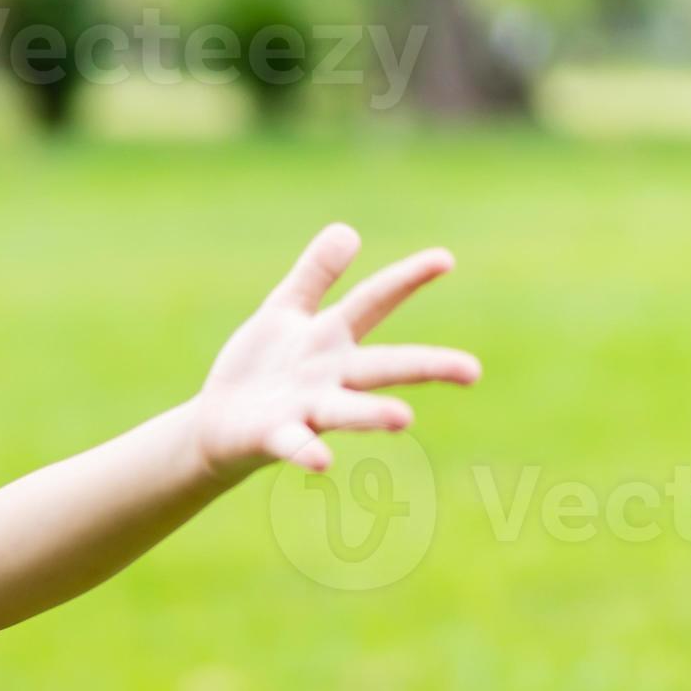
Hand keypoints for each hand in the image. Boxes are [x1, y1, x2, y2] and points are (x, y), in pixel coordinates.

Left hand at [190, 223, 477, 481]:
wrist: (218, 422)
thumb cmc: (261, 366)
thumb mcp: (285, 309)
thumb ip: (314, 274)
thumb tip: (348, 230)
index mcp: (331, 338)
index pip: (375, 302)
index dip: (407, 278)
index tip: (445, 258)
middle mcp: (329, 376)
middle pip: (383, 367)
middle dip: (428, 366)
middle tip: (472, 370)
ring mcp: (305, 408)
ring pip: (346, 409)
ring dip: (373, 413)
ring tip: (403, 418)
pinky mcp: (275, 435)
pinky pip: (294, 443)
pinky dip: (307, 450)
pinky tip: (321, 460)